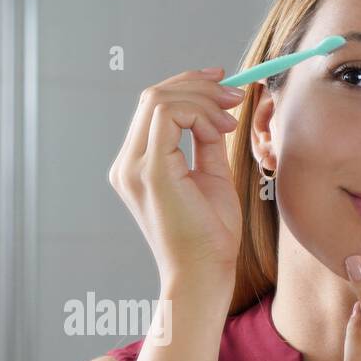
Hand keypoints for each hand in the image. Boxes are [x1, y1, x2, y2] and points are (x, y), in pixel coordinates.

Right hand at [108, 67, 244, 293]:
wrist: (204, 274)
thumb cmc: (209, 236)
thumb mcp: (210, 176)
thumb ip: (205, 142)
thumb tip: (215, 109)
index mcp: (136, 166)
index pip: (152, 107)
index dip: (188, 87)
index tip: (224, 88)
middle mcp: (127, 165)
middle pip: (152, 96)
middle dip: (197, 85)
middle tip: (233, 94)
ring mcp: (134, 168)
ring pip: (159, 99)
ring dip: (202, 100)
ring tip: (230, 119)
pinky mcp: (150, 171)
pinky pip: (169, 116)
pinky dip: (200, 114)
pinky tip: (222, 131)